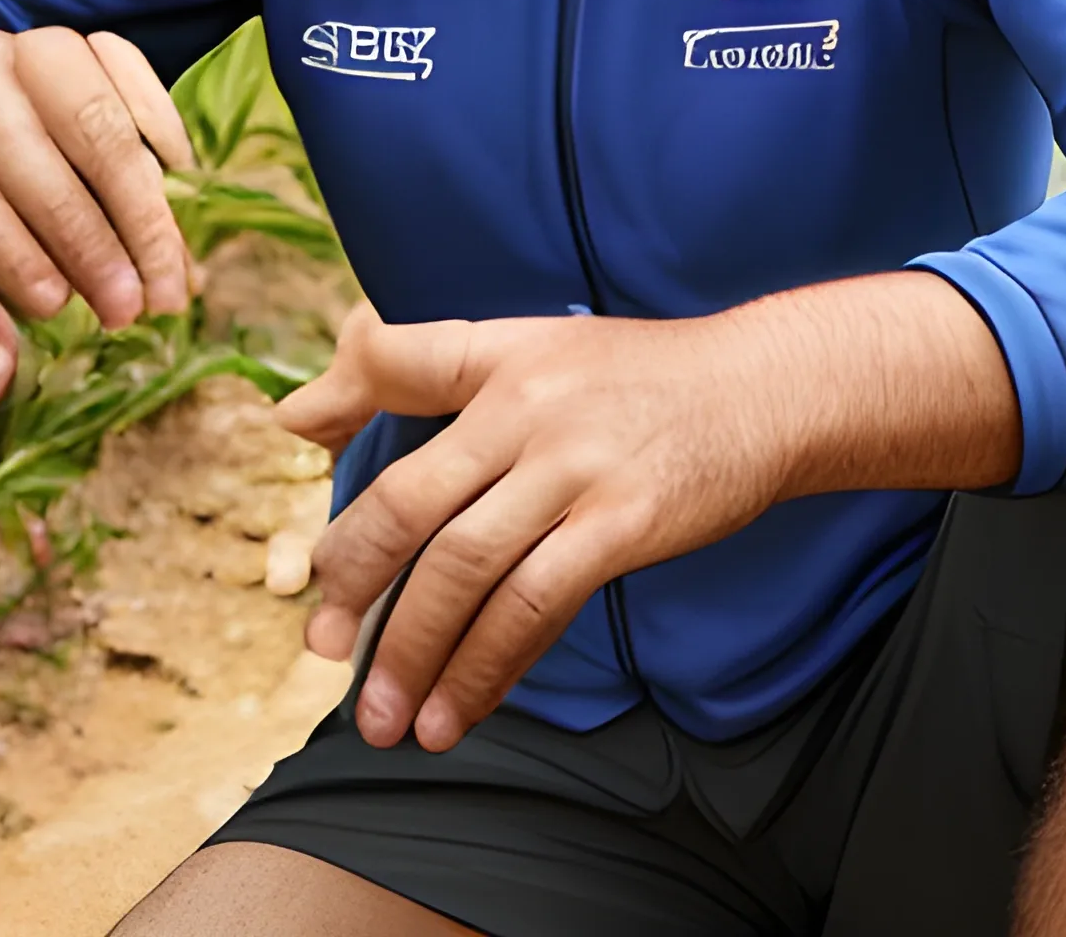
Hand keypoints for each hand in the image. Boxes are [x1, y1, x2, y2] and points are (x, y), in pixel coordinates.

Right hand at [0, 26, 197, 406]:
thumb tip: (188, 270)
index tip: (179, 265)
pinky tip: (4, 346)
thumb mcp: (90, 98)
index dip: (146, 208)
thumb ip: (140, 170)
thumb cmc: (38, 102)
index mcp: (50, 58)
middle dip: (105, 256)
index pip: (106, 134)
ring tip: (96, 315)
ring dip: (45, 281)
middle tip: (144, 307)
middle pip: (53, 186)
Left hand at [275, 303, 790, 751]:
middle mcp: (528, 405)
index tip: (298, 447)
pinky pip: (534, 606)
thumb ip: (433, 370)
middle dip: (351, 584)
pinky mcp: (622, 522)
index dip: (334, 406)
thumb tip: (299, 413)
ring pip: (464, 570)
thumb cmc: (643, 378)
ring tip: (382, 719)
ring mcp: (575, 466)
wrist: (767, 389)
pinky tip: (461, 710)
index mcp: (504, 351)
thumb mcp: (541, 347)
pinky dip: (487, 667)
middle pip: (408, 501)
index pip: (395, 361)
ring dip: (412, 655)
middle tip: (322, 647)